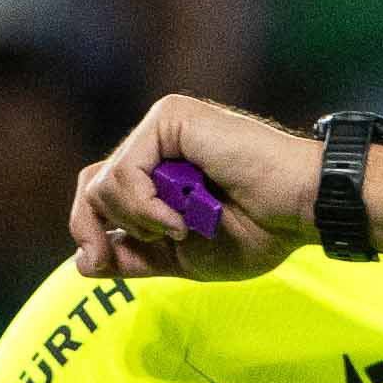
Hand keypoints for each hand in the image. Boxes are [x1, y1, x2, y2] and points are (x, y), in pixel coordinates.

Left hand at [66, 95, 308, 285]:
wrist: (299, 211)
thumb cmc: (257, 231)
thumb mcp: (180, 258)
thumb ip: (134, 257)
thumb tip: (83, 264)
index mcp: (158, 173)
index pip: (98, 196)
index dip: (89, 231)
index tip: (97, 263)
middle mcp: (156, 143)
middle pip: (90, 184)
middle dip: (93, 227)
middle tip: (117, 254)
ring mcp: (162, 127)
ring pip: (103, 182)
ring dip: (137, 220)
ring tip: (181, 228)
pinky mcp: (171, 118)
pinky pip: (125, 171)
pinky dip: (145, 207)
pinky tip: (181, 219)